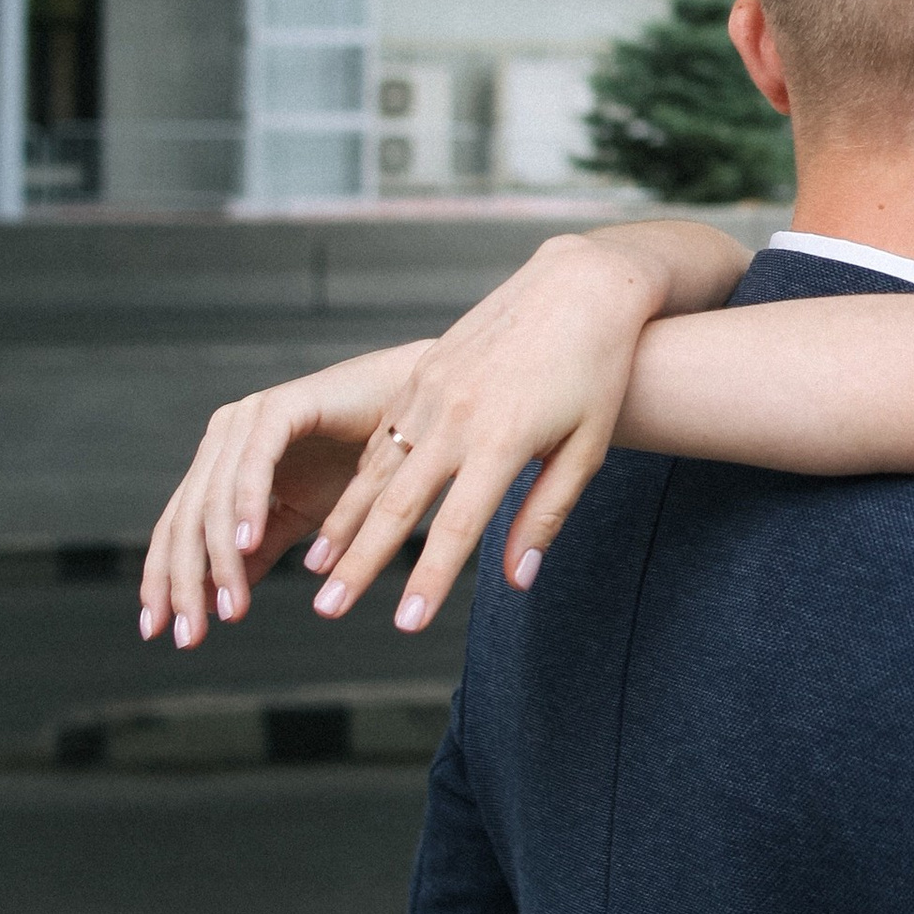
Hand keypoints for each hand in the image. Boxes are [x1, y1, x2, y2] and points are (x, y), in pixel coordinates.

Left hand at [138, 347, 431, 647]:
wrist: (415, 420)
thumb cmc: (358, 463)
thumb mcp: (299, 517)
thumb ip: (259, 551)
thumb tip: (217, 600)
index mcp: (221, 462)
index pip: (177, 527)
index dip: (163, 580)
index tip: (159, 631)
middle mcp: (223, 438)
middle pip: (184, 518)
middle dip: (182, 581)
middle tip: (190, 634)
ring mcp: (247, 419)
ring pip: (213, 498)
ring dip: (219, 558)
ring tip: (230, 607)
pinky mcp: (279, 408)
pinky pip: (252, 463)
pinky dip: (247, 505)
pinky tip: (248, 545)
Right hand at [298, 232, 675, 634]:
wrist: (579, 287)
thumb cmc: (596, 374)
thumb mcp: (586, 449)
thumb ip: (545, 516)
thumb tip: (517, 582)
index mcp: (502, 441)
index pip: (455, 527)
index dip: (428, 580)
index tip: (405, 626)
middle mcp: (457, 416)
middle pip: (397, 505)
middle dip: (359, 563)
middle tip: (327, 610)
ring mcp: (432, 390)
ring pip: (376, 469)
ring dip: (344, 523)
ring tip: (317, 568)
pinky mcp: (422, 374)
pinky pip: (382, 436)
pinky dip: (358, 478)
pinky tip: (342, 510)